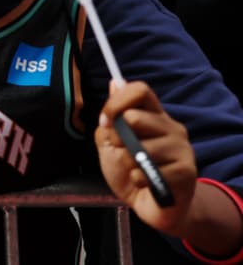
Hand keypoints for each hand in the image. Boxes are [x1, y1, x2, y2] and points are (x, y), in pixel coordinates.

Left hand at [96, 80, 196, 234]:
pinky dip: (138, 179)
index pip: (140, 90)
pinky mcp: (186, 170)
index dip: (117, 101)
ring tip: (134, 170)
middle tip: (121, 151)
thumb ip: (111, 118)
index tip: (105, 121)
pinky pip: (147, 171)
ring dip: (127, 163)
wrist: (152, 207)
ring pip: (139, 147)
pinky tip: (144, 183)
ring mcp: (182, 148)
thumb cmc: (131, 171)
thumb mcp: (110, 143)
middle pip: (136, 117)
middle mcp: (171, 127)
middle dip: (117, 138)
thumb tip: (115, 83)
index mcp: (154, 116)